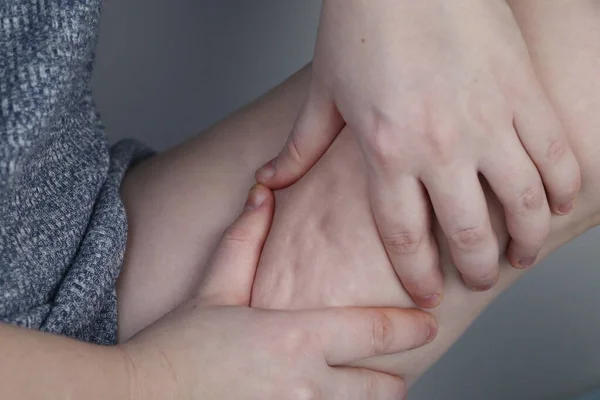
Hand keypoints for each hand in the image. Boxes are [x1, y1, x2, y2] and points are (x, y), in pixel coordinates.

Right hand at [121, 185, 436, 399]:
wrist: (143, 399)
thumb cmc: (179, 347)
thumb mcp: (215, 289)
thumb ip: (245, 240)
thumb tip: (263, 193)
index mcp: (296, 337)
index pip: (377, 331)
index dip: (411, 327)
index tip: (428, 324)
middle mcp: (308, 383)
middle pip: (385, 388)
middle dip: (392, 378)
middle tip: (387, 369)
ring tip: (356, 388)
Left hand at [256, 0, 580, 303]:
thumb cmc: (362, 25)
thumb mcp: (324, 93)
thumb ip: (301, 147)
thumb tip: (269, 182)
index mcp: (387, 151)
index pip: (404, 237)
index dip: (418, 275)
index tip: (426, 295)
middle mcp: (440, 146)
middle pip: (468, 234)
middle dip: (476, 268)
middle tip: (480, 279)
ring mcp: (487, 120)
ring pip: (521, 203)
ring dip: (526, 240)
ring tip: (522, 254)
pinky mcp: (521, 92)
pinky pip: (554, 154)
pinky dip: (561, 187)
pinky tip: (555, 203)